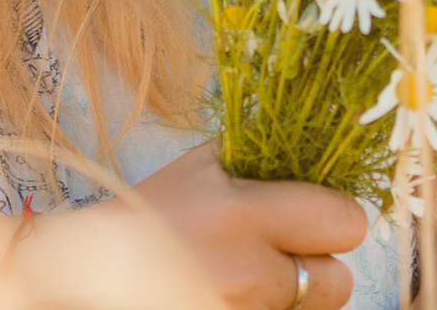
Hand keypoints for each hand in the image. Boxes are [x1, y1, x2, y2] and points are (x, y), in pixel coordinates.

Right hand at [96, 144, 367, 309]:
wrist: (92, 269)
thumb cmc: (153, 211)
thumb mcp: (204, 166)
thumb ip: (267, 156)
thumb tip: (328, 144)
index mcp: (240, 215)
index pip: (344, 222)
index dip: (334, 216)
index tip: (313, 213)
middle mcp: (244, 274)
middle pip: (338, 282)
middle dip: (318, 265)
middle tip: (281, 250)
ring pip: (309, 309)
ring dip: (289, 293)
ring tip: (247, 272)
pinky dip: (265, 308)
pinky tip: (232, 290)